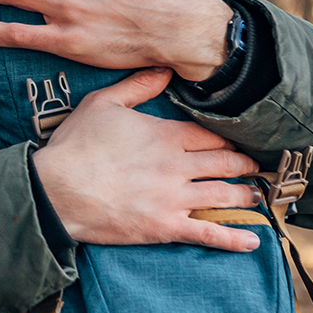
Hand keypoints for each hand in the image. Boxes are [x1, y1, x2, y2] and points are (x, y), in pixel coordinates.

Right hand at [32, 68, 262, 251]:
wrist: (56, 190)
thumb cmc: (75, 146)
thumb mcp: (102, 104)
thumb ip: (137, 86)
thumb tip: (164, 70)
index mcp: (165, 135)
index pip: (210, 136)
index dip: (227, 140)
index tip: (237, 142)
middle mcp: (177, 165)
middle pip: (224, 163)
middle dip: (244, 165)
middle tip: (255, 167)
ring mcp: (174, 198)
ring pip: (224, 195)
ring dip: (245, 196)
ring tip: (256, 197)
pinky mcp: (165, 226)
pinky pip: (207, 233)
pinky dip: (233, 238)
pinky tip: (252, 241)